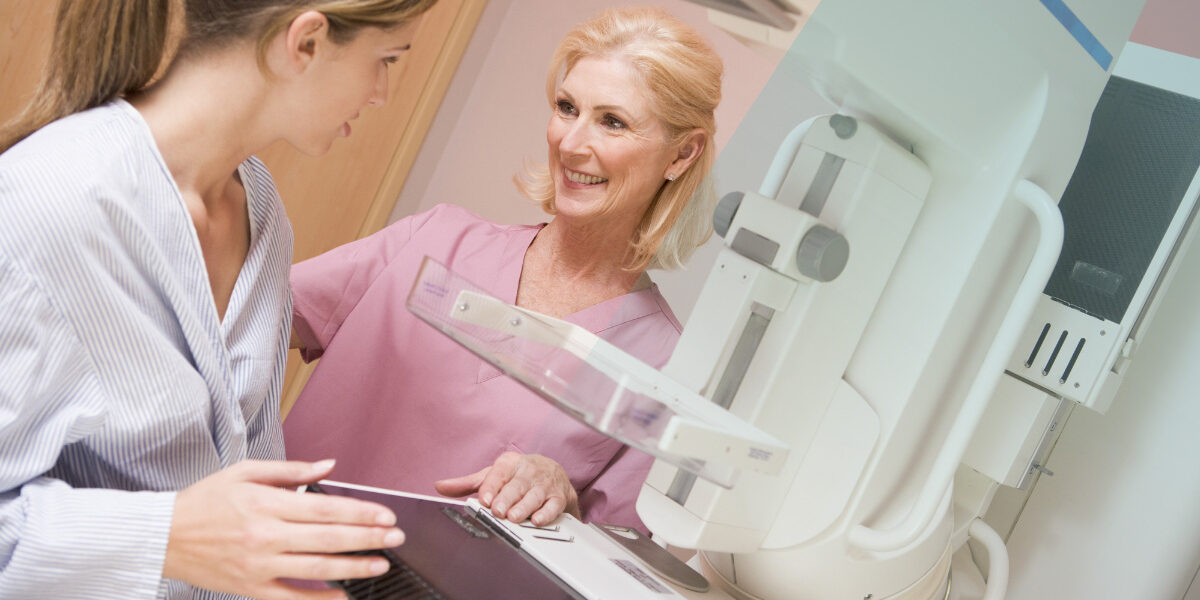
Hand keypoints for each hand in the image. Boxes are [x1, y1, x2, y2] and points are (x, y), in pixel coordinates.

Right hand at [164, 459, 402, 599]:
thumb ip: (291, 470)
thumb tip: (329, 465)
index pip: (324, 509)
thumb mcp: (245, 472)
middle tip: (396, 537)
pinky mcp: (250, 589)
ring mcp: (259, 566)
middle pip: (327, 539)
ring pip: (315, 570)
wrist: (163, 536)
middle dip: (367, 538)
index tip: (385, 514)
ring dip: (353, 568)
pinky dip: (319, 599)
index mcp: (266, 504)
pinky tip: (343, 596)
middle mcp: (265, 536)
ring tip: (381, 564)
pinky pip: (291, 598)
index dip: (359, 513)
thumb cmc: (205, 500)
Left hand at [435, 452, 579, 525]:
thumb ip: (468, 483)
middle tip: (498, 511)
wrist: (553, 473)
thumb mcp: (493, 476)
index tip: (484, 499)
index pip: (499, 472)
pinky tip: (537, 519)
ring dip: (524, 507)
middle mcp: (528, 471)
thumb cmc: (518, 476)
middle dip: (507, 498)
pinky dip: (546, 513)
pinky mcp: (559, 496)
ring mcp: (545, 484)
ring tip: (514, 517)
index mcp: (510, 463)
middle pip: (517, 485)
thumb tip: (440, 487)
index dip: (492, 486)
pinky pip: (553, 505)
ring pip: (535, 495)